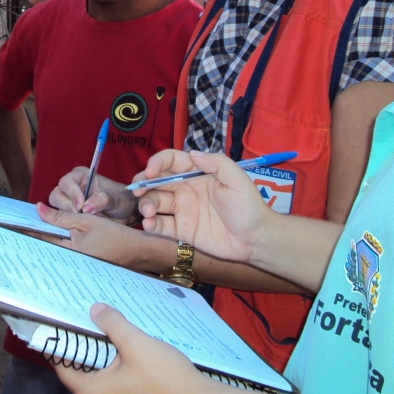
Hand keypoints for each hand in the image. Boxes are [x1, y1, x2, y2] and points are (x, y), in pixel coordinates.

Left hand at [36, 202, 171, 271]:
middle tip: (31, 221)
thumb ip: (61, 216)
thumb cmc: (114, 236)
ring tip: (45, 226)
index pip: (41, 238)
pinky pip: (66, 252)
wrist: (136, 251)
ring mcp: (76, 265)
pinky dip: (62, 243)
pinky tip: (63, 235)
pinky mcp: (82, 265)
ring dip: (51, 238)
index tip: (18, 221)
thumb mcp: (86, 219)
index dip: (31, 227)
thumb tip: (39, 208)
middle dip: (39, 233)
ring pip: (56, 248)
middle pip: (47, 245)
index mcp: (68, 252)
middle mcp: (69, 262)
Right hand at [49, 168, 138, 222]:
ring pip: (57, 209)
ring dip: (69, 217)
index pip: (66, 182)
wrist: (124, 213)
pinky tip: (80, 228)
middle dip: (68, 207)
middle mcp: (71, 188)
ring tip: (86, 221)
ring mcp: (69, 203)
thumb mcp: (113, 198)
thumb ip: (101, 199)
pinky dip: (69, 225)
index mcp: (80, 176)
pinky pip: (62, 221)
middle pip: (56, 196)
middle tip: (81, 215)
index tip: (80, 205)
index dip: (71, 193)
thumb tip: (86, 208)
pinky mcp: (69, 216)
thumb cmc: (119, 199)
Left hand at [55, 303, 213, 393]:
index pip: (62, 366)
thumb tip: (94, 310)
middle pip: (80, 370)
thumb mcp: (136, 344)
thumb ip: (112, 324)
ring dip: (101, 353)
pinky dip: (114, 364)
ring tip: (106, 327)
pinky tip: (125, 346)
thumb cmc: (166, 378)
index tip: (59, 323)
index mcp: (92, 392)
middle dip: (84, 344)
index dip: (59, 343)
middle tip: (86, 318)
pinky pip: (114, 381)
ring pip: (99, 374)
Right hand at [135, 150, 272, 263]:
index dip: (157, 163)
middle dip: (143, 184)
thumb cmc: (249, 206)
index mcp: (197, 173)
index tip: (150, 173)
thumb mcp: (237, 180)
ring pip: (155, 202)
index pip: (171, 161)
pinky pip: (161, 225)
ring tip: (147, 212)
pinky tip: (149, 225)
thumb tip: (192, 154)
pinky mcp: (181, 230)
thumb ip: (216, 164)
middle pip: (157, 181)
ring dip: (145, 204)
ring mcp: (182, 209)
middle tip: (137, 192)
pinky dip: (151, 224)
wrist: (256, 239)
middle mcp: (185, 188)